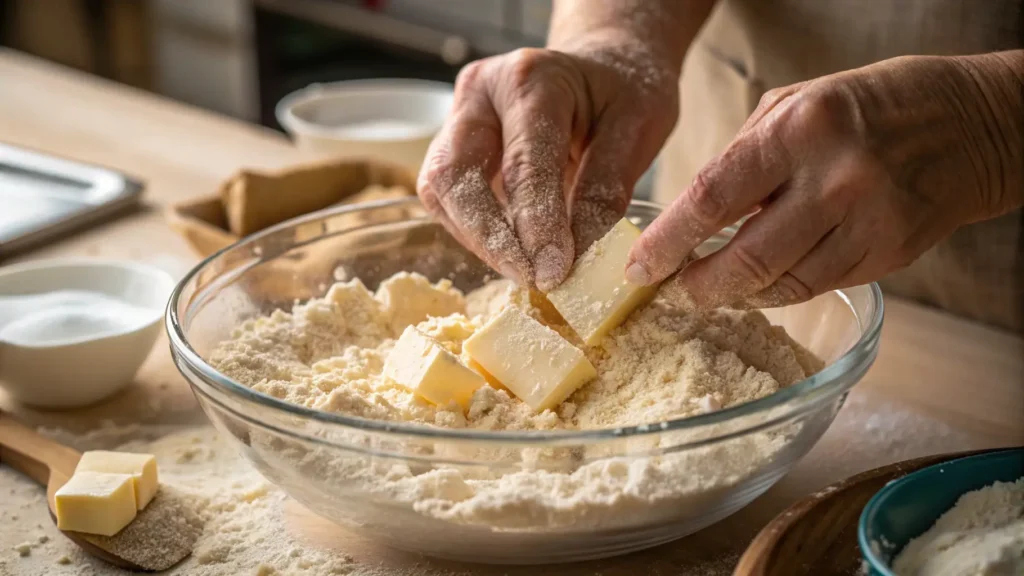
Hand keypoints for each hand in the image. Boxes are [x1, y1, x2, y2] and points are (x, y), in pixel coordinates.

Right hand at [418, 41, 678, 289]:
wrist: (604, 64)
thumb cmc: (624, 90)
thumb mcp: (637, 129)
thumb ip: (605, 189)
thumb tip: (577, 257)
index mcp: (532, 79)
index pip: (523, 162)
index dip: (535, 224)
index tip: (552, 274)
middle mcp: (480, 94)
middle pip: (454, 175)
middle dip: (489, 239)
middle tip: (530, 280)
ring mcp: (459, 117)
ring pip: (440, 191)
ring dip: (480, 241)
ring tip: (526, 272)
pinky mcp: (453, 145)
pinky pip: (450, 199)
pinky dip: (479, 234)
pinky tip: (515, 254)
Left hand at [626, 54, 1023, 309]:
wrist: (972, 125)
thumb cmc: (868, 107)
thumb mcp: (796, 104)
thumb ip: (743, 156)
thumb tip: (694, 215)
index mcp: (799, 129)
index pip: (712, 197)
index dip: (668, 241)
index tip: (639, 268)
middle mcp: (833, 179)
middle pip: (745, 259)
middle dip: (697, 285)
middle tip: (674, 290)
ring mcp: (866, 223)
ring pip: (780, 285)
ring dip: (736, 295)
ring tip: (712, 288)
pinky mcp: (888, 256)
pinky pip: (815, 288)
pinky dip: (778, 291)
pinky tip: (761, 284)